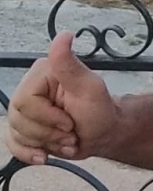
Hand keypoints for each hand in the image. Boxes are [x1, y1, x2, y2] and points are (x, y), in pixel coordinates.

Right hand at [5, 32, 118, 164]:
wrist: (103, 133)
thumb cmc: (99, 109)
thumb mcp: (88, 87)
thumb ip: (70, 64)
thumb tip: (63, 35)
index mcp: (42, 73)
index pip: (25, 101)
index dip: (47, 117)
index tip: (69, 122)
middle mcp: (28, 88)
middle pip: (18, 120)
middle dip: (48, 133)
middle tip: (71, 132)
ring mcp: (24, 109)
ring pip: (16, 133)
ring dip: (45, 144)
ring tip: (67, 140)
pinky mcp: (24, 127)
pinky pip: (13, 144)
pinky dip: (29, 153)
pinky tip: (44, 156)